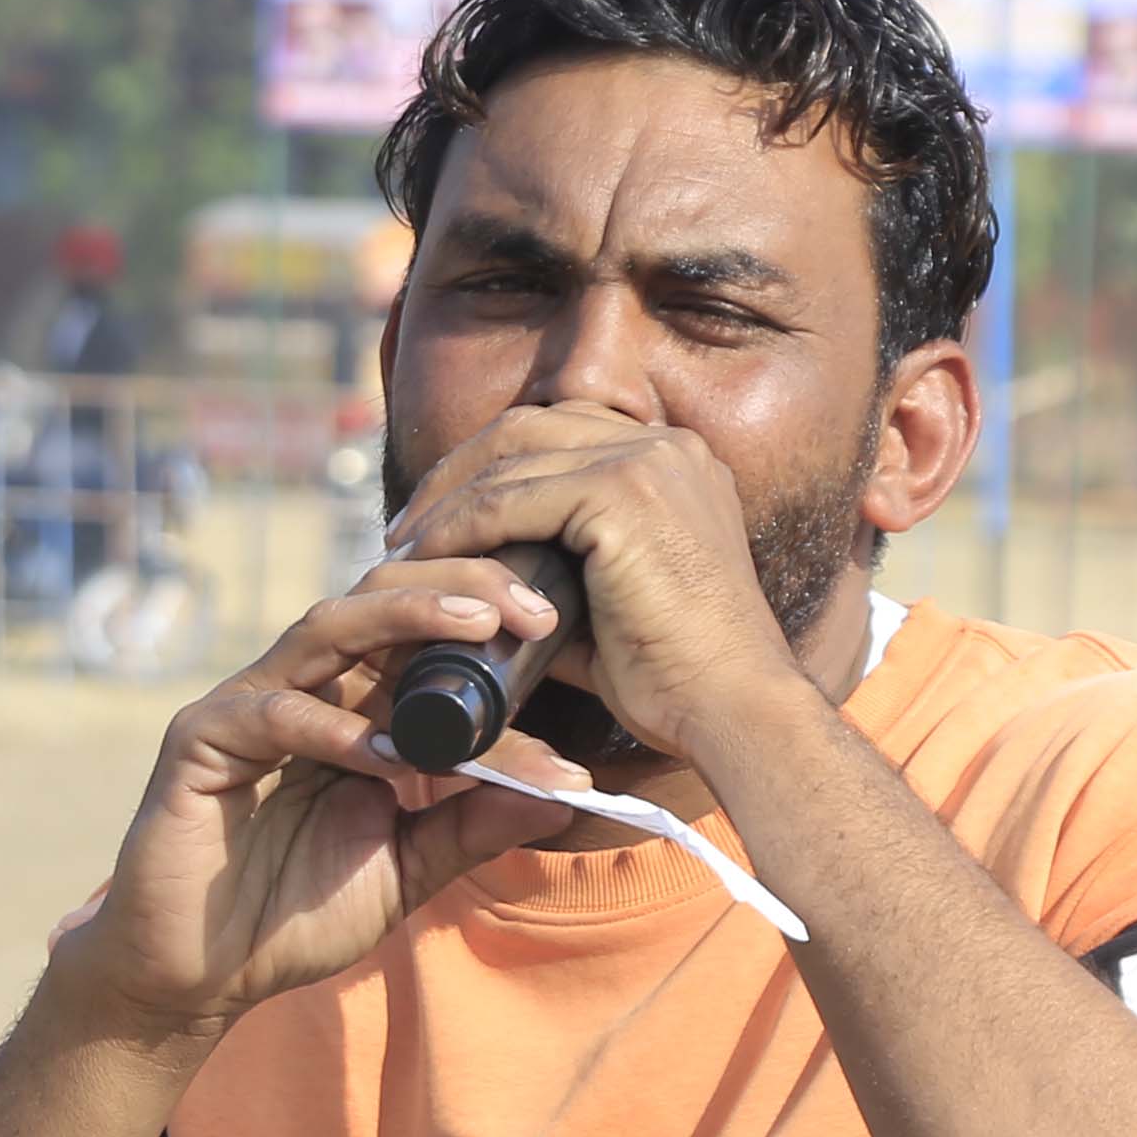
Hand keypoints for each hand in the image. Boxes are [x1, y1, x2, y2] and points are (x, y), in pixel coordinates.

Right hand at [40, 562, 603, 1049]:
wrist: (200, 976)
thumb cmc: (293, 915)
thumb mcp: (407, 868)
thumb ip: (472, 825)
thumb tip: (566, 793)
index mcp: (353, 709)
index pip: (426, 644)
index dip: (496, 644)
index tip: (563, 653)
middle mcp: (304, 690)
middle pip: (379, 600)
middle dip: (460, 590)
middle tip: (532, 609)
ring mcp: (250, 706)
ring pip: (328, 626)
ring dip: (405, 617)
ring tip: (474, 626)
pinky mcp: (201, 738)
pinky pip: (272, 712)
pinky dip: (333, 727)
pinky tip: (385, 754)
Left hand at [376, 402, 828, 771]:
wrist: (733, 710)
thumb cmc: (678, 681)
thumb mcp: (610, 607)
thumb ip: (556, 578)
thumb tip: (486, 590)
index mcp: (676, 462)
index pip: (561, 432)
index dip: (492, 465)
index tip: (441, 515)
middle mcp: (668, 445)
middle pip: (527, 426)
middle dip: (456, 471)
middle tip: (406, 527)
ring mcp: (648, 460)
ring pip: (509, 456)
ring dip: (445, 500)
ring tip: (402, 545)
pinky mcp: (621, 491)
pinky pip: (509, 499)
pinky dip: (458, 526)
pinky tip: (426, 557)